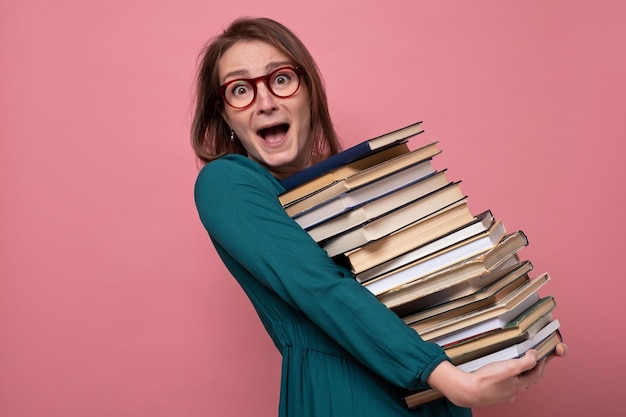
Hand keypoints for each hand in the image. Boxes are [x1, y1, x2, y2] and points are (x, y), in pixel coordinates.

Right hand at [427, 342, 567, 407]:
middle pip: (527, 380)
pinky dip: (505, 378)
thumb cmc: (487, 380)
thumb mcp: (510, 367)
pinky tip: (498, 372)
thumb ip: (525, 362)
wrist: (467, 390)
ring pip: (514, 383)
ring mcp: (502, 394)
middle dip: (530, 369)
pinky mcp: (492, 393)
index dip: (540, 363)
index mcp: (519, 385)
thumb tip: (535, 355)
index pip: (536, 374)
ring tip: (514, 363)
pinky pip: (503, 385)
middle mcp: (513, 392)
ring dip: (517, 373)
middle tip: (531, 358)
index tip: (541, 353)